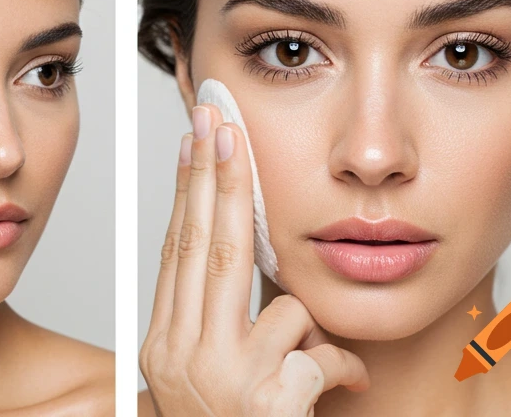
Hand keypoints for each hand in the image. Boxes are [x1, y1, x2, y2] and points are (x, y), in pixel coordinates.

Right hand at [139, 102, 368, 415]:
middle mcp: (182, 360)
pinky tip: (347, 390)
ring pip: (277, 301)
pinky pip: (319, 354)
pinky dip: (342, 366)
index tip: (196, 139)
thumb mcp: (210, 382)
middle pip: (208, 248)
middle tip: (222, 122)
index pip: (177, 250)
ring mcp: (222, 383)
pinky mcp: (269, 407)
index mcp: (163, 349)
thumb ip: (220, 323)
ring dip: (307, 320)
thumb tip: (248, 255)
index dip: (189, 190)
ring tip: (311, 363)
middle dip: (219, 177)